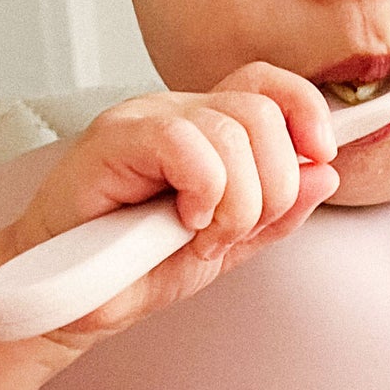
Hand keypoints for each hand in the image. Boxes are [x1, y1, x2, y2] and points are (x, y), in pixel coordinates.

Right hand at [1, 61, 339, 347]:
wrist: (65, 302)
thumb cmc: (130, 272)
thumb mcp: (224, 248)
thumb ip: (274, 215)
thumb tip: (323, 174)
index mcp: (207, 130)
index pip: (271, 87)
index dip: (309, 113)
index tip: (321, 156)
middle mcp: (177, 114)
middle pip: (264, 112)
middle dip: (271, 188)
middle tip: (232, 233)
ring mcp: (144, 121)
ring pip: (233, 131)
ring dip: (235, 203)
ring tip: (200, 236)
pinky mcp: (112, 139)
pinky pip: (186, 144)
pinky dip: (201, 193)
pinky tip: (179, 222)